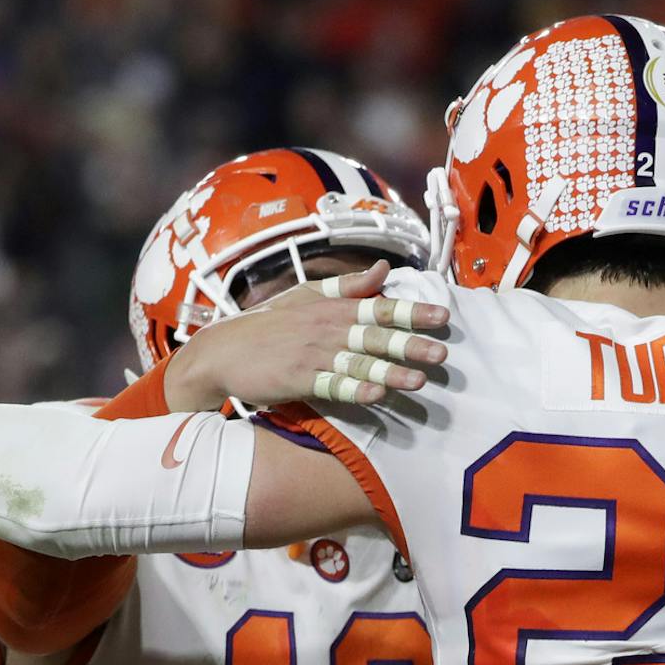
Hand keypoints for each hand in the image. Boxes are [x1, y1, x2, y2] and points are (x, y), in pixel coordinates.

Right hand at [166, 261, 449, 408]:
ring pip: (358, 363)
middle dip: (410, 344)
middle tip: (442, 353)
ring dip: (390, 371)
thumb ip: (347, 286)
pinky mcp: (297, 379)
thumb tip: (384, 269)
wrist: (221, 352)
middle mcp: (326, 329)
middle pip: (375, 336)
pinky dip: (353, 390)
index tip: (443, 316)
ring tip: (420, 381)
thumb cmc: (266, 325)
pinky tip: (375, 396)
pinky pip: (331, 386)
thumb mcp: (305, 296)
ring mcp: (312, 355)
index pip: (379, 307)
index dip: (412, 311)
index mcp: (330, 308)